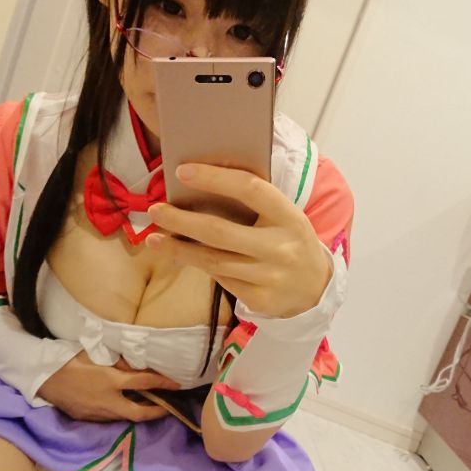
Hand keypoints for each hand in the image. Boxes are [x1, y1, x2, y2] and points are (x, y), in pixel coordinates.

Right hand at [36, 350, 181, 421]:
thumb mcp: (96, 355)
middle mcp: (109, 402)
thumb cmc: (70, 361)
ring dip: (138, 413)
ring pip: (125, 417)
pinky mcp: (89, 419)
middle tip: (168, 408)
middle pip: (140, 413)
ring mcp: (99, 414)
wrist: (45, 379)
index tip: (177, 384)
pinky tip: (124, 406)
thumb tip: (135, 366)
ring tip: (149, 406)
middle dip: (157, 412)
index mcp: (112, 382)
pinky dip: (122, 413)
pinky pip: (111, 418)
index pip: (144, 383)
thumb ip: (117, 361)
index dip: (163, 383)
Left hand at [145, 163, 332, 318]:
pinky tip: (181, 255)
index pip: (250, 189)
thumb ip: (254, 203)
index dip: (215, 179)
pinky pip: (220, 279)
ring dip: (178, 249)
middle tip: (155, 210)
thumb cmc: (289, 241)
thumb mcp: (284, 216)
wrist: (315, 288)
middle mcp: (281, 247)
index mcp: (290, 216)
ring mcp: (270, 276)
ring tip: (154, 238)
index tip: (184, 171)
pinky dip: (198, 265)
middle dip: (181, 221)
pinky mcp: (259, 299)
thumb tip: (200, 186)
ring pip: (213, 261)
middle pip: (220, 232)